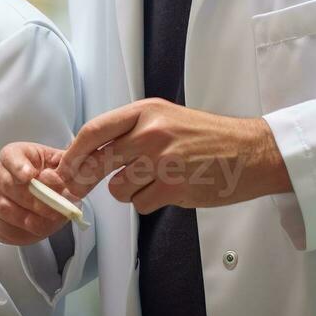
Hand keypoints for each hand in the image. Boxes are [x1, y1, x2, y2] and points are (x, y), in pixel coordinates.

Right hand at [0, 141, 76, 244]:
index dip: (18, 166)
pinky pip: (1, 227)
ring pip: (3, 208)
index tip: (29, 176)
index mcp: (17, 155)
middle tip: (54, 207)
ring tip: (49, 220)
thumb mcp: (67, 168)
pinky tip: (36, 229)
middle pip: (6, 184)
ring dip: (28, 218)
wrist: (50, 200)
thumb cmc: (54, 179)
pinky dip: (20, 232)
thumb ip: (70, 167)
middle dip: (32, 199)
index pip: (10, 155)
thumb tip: (69, 171)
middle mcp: (0, 174)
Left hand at [56, 99, 291, 212]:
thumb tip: (93, 151)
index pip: (94, 131)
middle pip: (98, 161)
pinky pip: (141, 204)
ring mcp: (162, 161)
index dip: (73, 153)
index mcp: (146, 111)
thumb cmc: (209, 137)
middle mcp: (150, 133)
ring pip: (118, 188)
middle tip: (76, 189)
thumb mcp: (167, 118)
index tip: (64, 167)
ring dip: (128, 191)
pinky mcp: (174, 187)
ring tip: (152, 182)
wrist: (251, 152)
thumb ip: (132, 130)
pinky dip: (149, 202)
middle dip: (84, 179)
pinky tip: (168, 191)